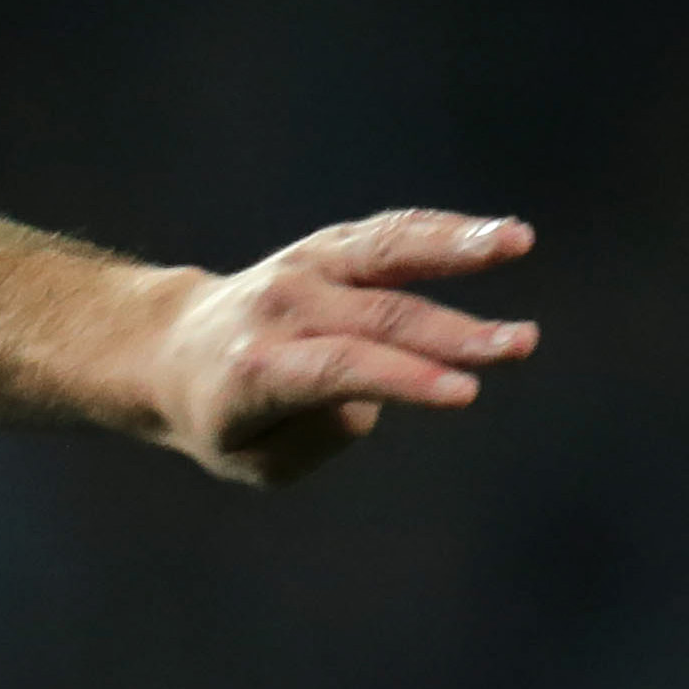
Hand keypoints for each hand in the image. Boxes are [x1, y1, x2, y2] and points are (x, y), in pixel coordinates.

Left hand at [141, 211, 536, 486]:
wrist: (168, 349)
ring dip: (458, 248)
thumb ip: (313, 436)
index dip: (402, 380)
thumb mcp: (251, 457)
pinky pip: (390, 234)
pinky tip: (502, 235)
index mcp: (256, 368)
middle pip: (379, 316)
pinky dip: (443, 231)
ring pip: (386, 251)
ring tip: (519, 242)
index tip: (464, 392)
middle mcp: (281, 309)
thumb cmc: (220, 418)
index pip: (340, 369)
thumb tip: (371, 395)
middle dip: (454, 334)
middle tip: (520, 345)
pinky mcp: (327, 248)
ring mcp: (304, 270)